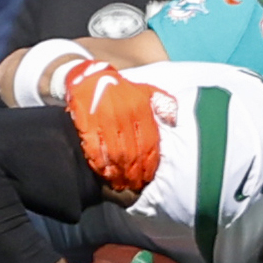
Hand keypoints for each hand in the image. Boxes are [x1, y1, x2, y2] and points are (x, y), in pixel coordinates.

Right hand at [65, 60, 169, 197]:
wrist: (89, 76)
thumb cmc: (120, 88)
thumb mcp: (145, 89)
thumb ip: (163, 103)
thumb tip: (174, 120)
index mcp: (141, 109)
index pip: (149, 143)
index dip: (149, 164)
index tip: (148, 177)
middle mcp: (124, 116)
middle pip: (133, 154)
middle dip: (134, 174)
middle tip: (133, 186)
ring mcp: (105, 121)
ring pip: (115, 155)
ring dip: (118, 173)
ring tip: (120, 184)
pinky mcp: (87, 124)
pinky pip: (95, 150)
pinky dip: (100, 164)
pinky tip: (103, 174)